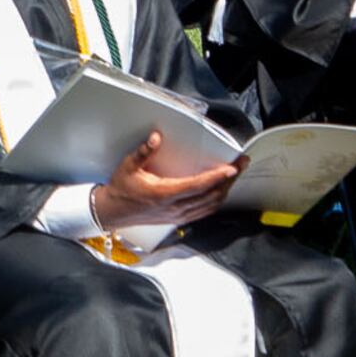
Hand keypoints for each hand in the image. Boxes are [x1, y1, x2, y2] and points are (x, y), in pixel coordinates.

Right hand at [90, 131, 236, 235]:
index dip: (216, 177)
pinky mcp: (178, 219)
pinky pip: (203, 212)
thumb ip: (143, 152)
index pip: (197, 186)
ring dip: (225, 191)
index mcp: (163, 194)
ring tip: (235, 176)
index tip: (231, 168)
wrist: (114, 212)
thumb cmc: (122, 189)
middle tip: (241, 165)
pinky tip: (220, 192)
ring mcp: (178, 216)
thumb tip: (156, 137)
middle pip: (210, 196)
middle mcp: (174, 207)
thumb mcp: (128, 166)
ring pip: (210, 205)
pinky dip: (216, 201)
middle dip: (229, 181)